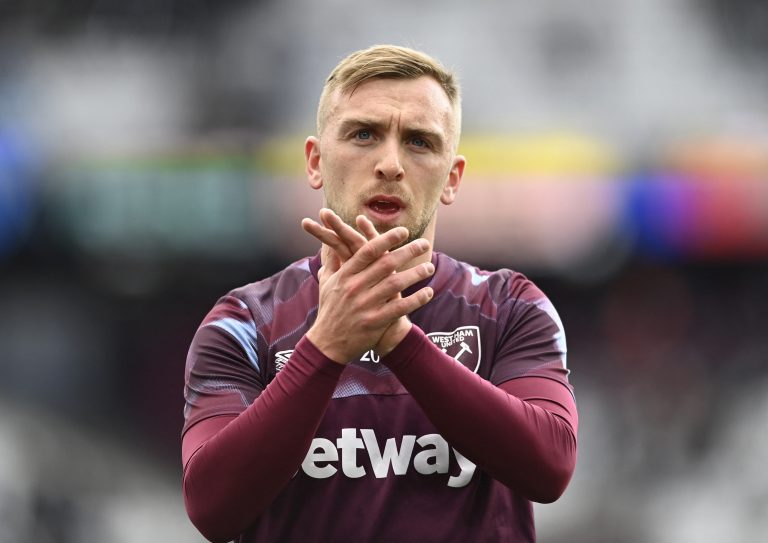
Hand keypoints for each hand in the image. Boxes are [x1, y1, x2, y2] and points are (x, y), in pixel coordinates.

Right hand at [302, 209, 433, 362]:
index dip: (386, 239)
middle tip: (424, 244)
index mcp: (345, 275)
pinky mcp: (374, 322)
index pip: (368, 251)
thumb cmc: (329, 310)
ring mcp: (365, 305)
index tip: (403, 231)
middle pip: (385, 264)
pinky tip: (428, 292)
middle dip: (408, 251)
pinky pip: (400, 308)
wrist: (327, 344)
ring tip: (429, 268)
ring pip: (395, 284)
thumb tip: (332, 243)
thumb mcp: (326, 284)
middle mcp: (355, 288)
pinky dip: (416, 299)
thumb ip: (332, 262)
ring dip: (415, 274)